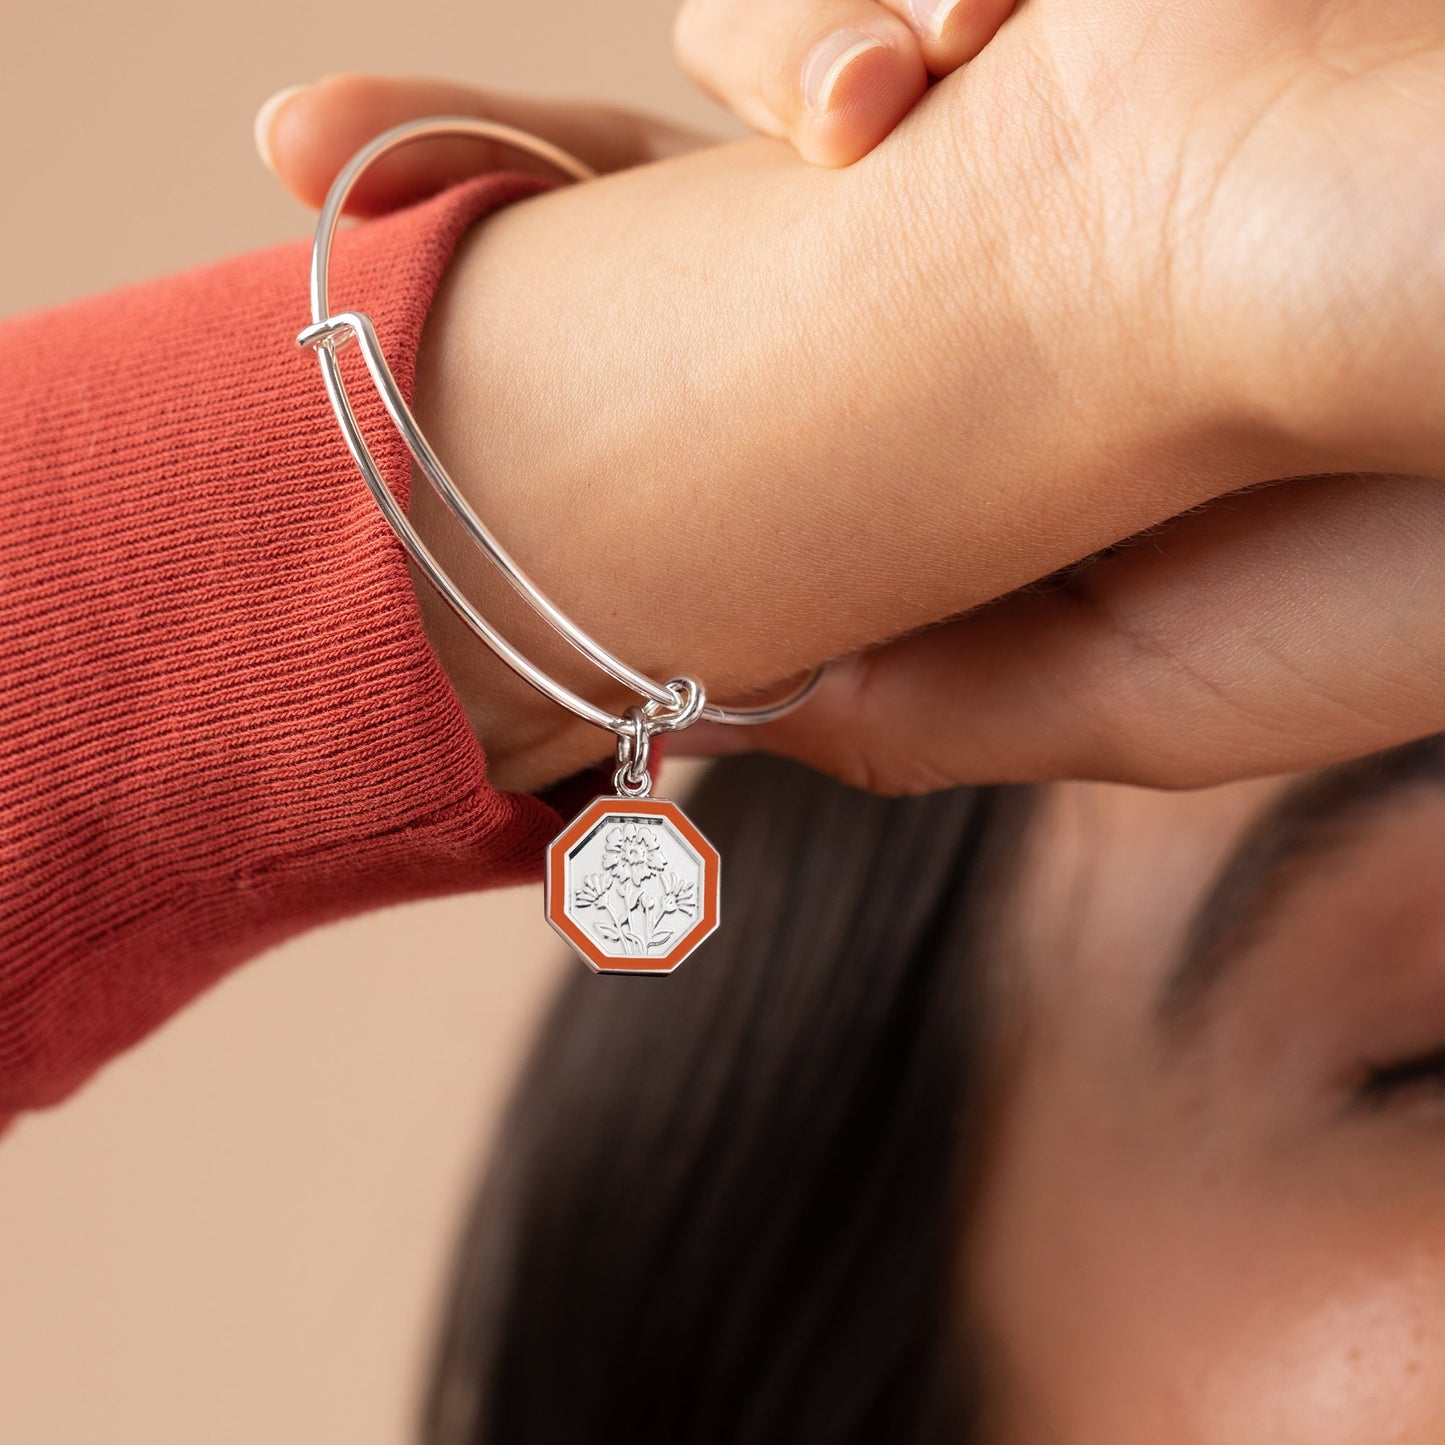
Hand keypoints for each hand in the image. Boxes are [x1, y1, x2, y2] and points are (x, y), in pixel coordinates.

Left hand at [253, 10, 1444, 799]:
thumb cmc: (1397, 568)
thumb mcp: (1122, 694)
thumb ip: (910, 700)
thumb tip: (706, 721)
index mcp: (929, 435)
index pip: (676, 385)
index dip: (508, 366)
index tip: (333, 358)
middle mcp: (949, 272)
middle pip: (647, 190)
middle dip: (468, 155)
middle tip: (291, 144)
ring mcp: (1022, 119)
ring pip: (763, 25)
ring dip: (778, 42)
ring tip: (880, 109)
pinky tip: (969, 39)